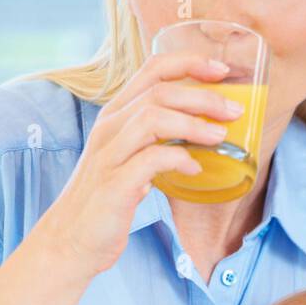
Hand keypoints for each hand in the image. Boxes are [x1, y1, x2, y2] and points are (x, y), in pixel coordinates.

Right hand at [40, 51, 245, 276]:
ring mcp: (110, 155)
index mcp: (115, 116)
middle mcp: (110, 128)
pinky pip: (151, 159)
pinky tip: (194, 169)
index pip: (152, 70)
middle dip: (203, 96)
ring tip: (220, 137)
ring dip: (194, 124)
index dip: (190, 63)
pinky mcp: (115, 184)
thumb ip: (152, 147)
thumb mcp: (127, 162)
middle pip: (159, 91)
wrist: (71, 241)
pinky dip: (179, 159)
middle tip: (234, 111)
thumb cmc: (104, 202)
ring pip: (153, 118)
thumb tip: (190, 147)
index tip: (222, 70)